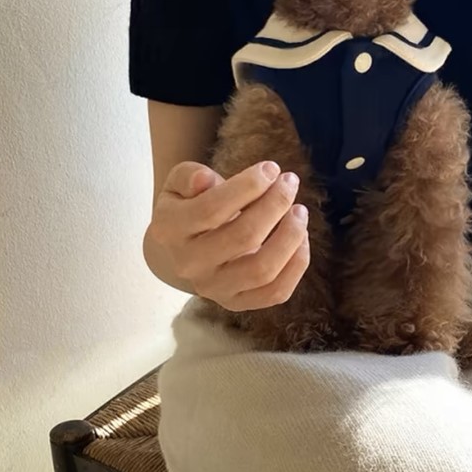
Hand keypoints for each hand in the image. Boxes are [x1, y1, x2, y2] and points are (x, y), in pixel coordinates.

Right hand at [146, 160, 309, 309]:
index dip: (247, 186)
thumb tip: (205, 180)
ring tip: (300, 210)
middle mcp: (189, 264)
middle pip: (243, 237)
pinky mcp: (237, 303)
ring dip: (290, 236)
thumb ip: (189, 176)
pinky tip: (301, 237)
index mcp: (170, 230)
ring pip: (262, 269)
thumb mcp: (179, 183)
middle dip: (274, 204)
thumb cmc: (190, 205)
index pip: (212, 209)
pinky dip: (297, 264)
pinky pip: (275, 292)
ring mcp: (213, 289)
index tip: (271, 168)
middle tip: (289, 182)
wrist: (185, 247)